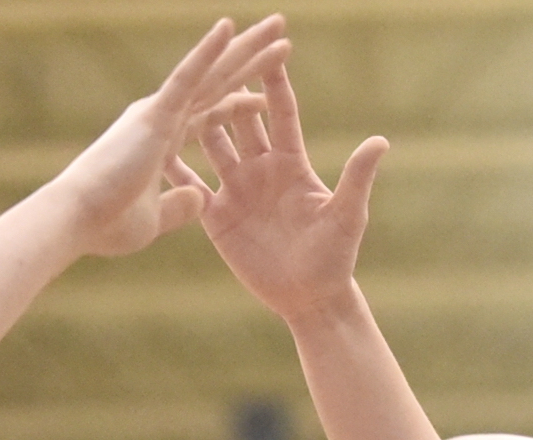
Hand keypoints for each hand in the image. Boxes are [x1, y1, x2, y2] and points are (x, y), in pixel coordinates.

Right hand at [52, 16, 290, 258]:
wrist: (75, 222)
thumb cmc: (105, 226)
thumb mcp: (153, 220)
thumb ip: (177, 207)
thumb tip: (200, 199)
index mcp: (164, 143)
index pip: (211, 115)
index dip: (238, 102)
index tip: (264, 92)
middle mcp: (164, 119)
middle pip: (220, 84)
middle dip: (252, 61)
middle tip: (281, 35)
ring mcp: (160, 113)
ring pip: (214, 73)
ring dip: (247, 49)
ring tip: (279, 25)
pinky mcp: (154, 114)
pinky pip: (187, 77)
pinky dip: (207, 52)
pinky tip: (229, 26)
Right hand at [183, 57, 389, 323]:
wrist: (310, 297)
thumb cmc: (335, 257)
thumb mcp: (347, 216)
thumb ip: (357, 177)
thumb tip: (379, 141)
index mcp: (291, 163)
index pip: (279, 113)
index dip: (273, 82)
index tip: (267, 49)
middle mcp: (261, 170)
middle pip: (239, 121)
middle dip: (228, 92)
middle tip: (212, 62)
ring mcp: (237, 191)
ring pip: (211, 146)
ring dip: (197, 121)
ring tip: (177, 95)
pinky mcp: (217, 217)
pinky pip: (190, 188)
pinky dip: (174, 170)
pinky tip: (153, 151)